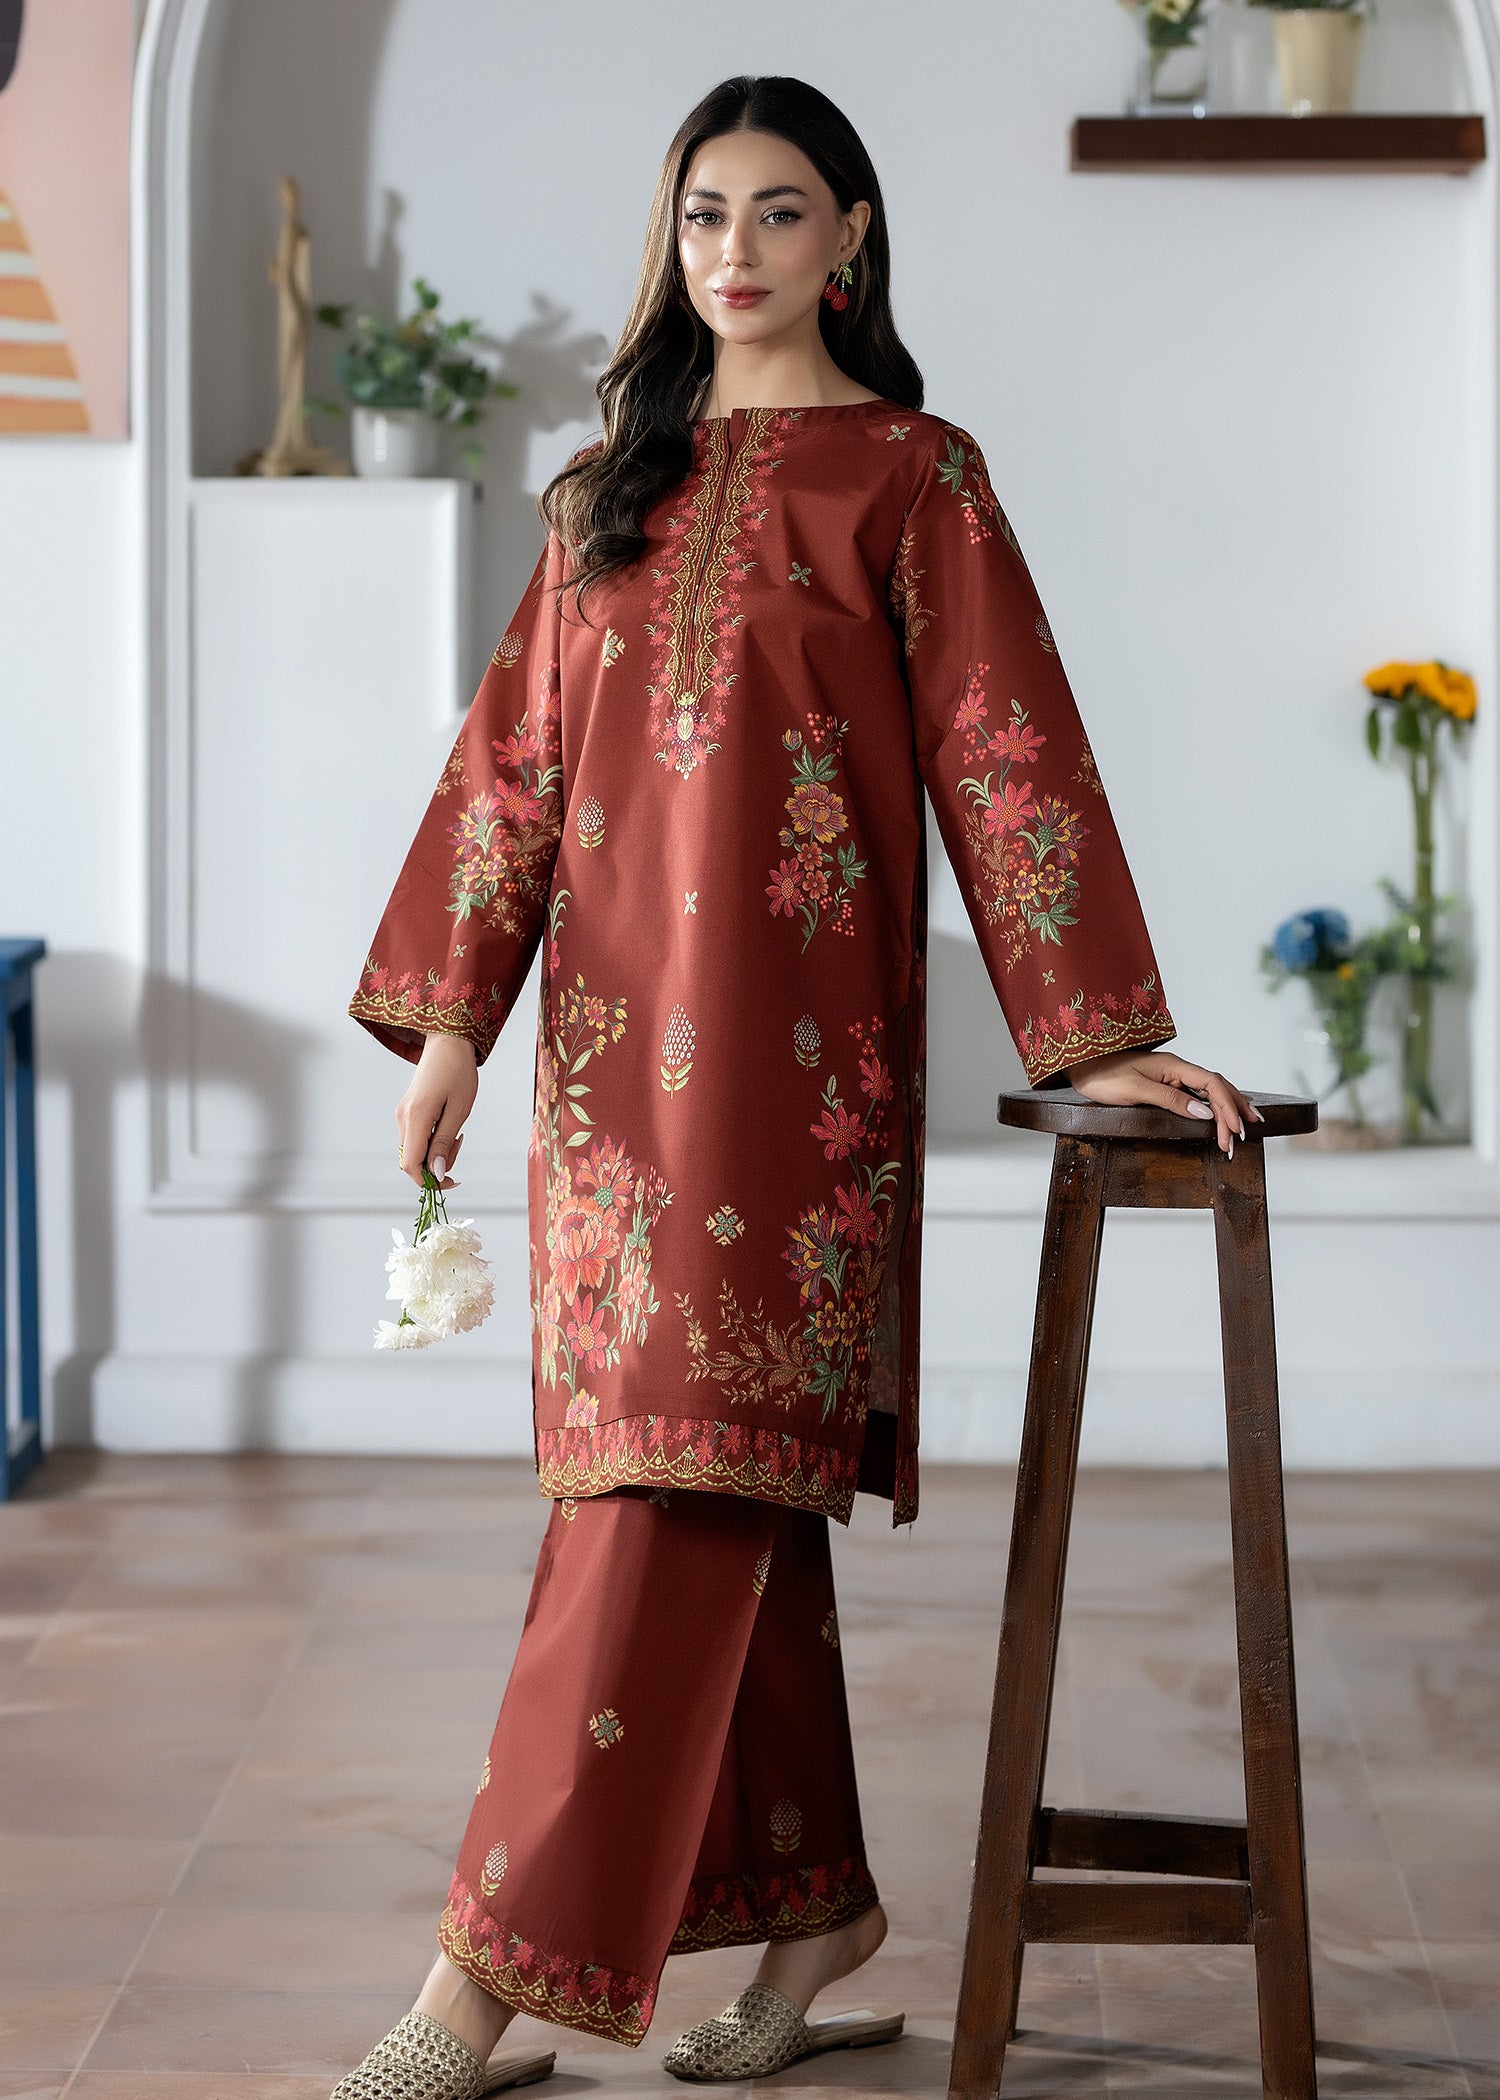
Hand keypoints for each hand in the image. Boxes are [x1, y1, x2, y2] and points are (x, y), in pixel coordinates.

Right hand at [396, 1033, 477, 1189]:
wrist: (447, 1042)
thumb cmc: (458, 1071)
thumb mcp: (459, 1110)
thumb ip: (444, 1142)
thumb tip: (436, 1173)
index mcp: (415, 1117)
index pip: (410, 1165)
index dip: (428, 1181)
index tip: (451, 1181)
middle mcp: (402, 1118)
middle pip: (412, 1160)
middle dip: (436, 1163)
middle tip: (459, 1142)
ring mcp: (402, 1115)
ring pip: (414, 1150)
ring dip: (436, 1151)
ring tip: (457, 1131)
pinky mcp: (407, 1112)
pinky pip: (416, 1137)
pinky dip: (432, 1140)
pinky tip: (447, 1125)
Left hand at [1066, 1049, 1261, 1157]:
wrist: (1082, 1067)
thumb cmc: (1104, 1076)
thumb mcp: (1136, 1090)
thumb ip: (1170, 1100)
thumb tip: (1204, 1112)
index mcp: (1173, 1066)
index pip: (1211, 1083)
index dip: (1226, 1106)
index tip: (1233, 1129)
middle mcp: (1177, 1068)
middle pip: (1216, 1087)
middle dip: (1233, 1111)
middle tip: (1243, 1137)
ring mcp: (1172, 1075)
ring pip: (1209, 1090)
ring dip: (1227, 1109)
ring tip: (1242, 1128)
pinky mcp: (1165, 1084)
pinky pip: (1197, 1094)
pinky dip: (1212, 1106)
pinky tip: (1220, 1115)